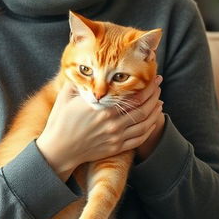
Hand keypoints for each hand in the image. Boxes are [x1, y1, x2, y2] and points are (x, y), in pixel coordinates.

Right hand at [36, 80, 160, 180]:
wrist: (58, 150)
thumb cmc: (60, 122)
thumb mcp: (66, 97)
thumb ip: (79, 82)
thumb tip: (86, 68)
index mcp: (102, 107)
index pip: (132, 95)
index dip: (146, 86)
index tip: (152, 77)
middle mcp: (112, 122)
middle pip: (142, 107)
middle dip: (154, 94)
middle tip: (158, 85)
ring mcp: (115, 136)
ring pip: (144, 123)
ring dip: (155, 111)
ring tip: (159, 101)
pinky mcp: (115, 148)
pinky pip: (139, 139)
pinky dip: (149, 129)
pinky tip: (152, 122)